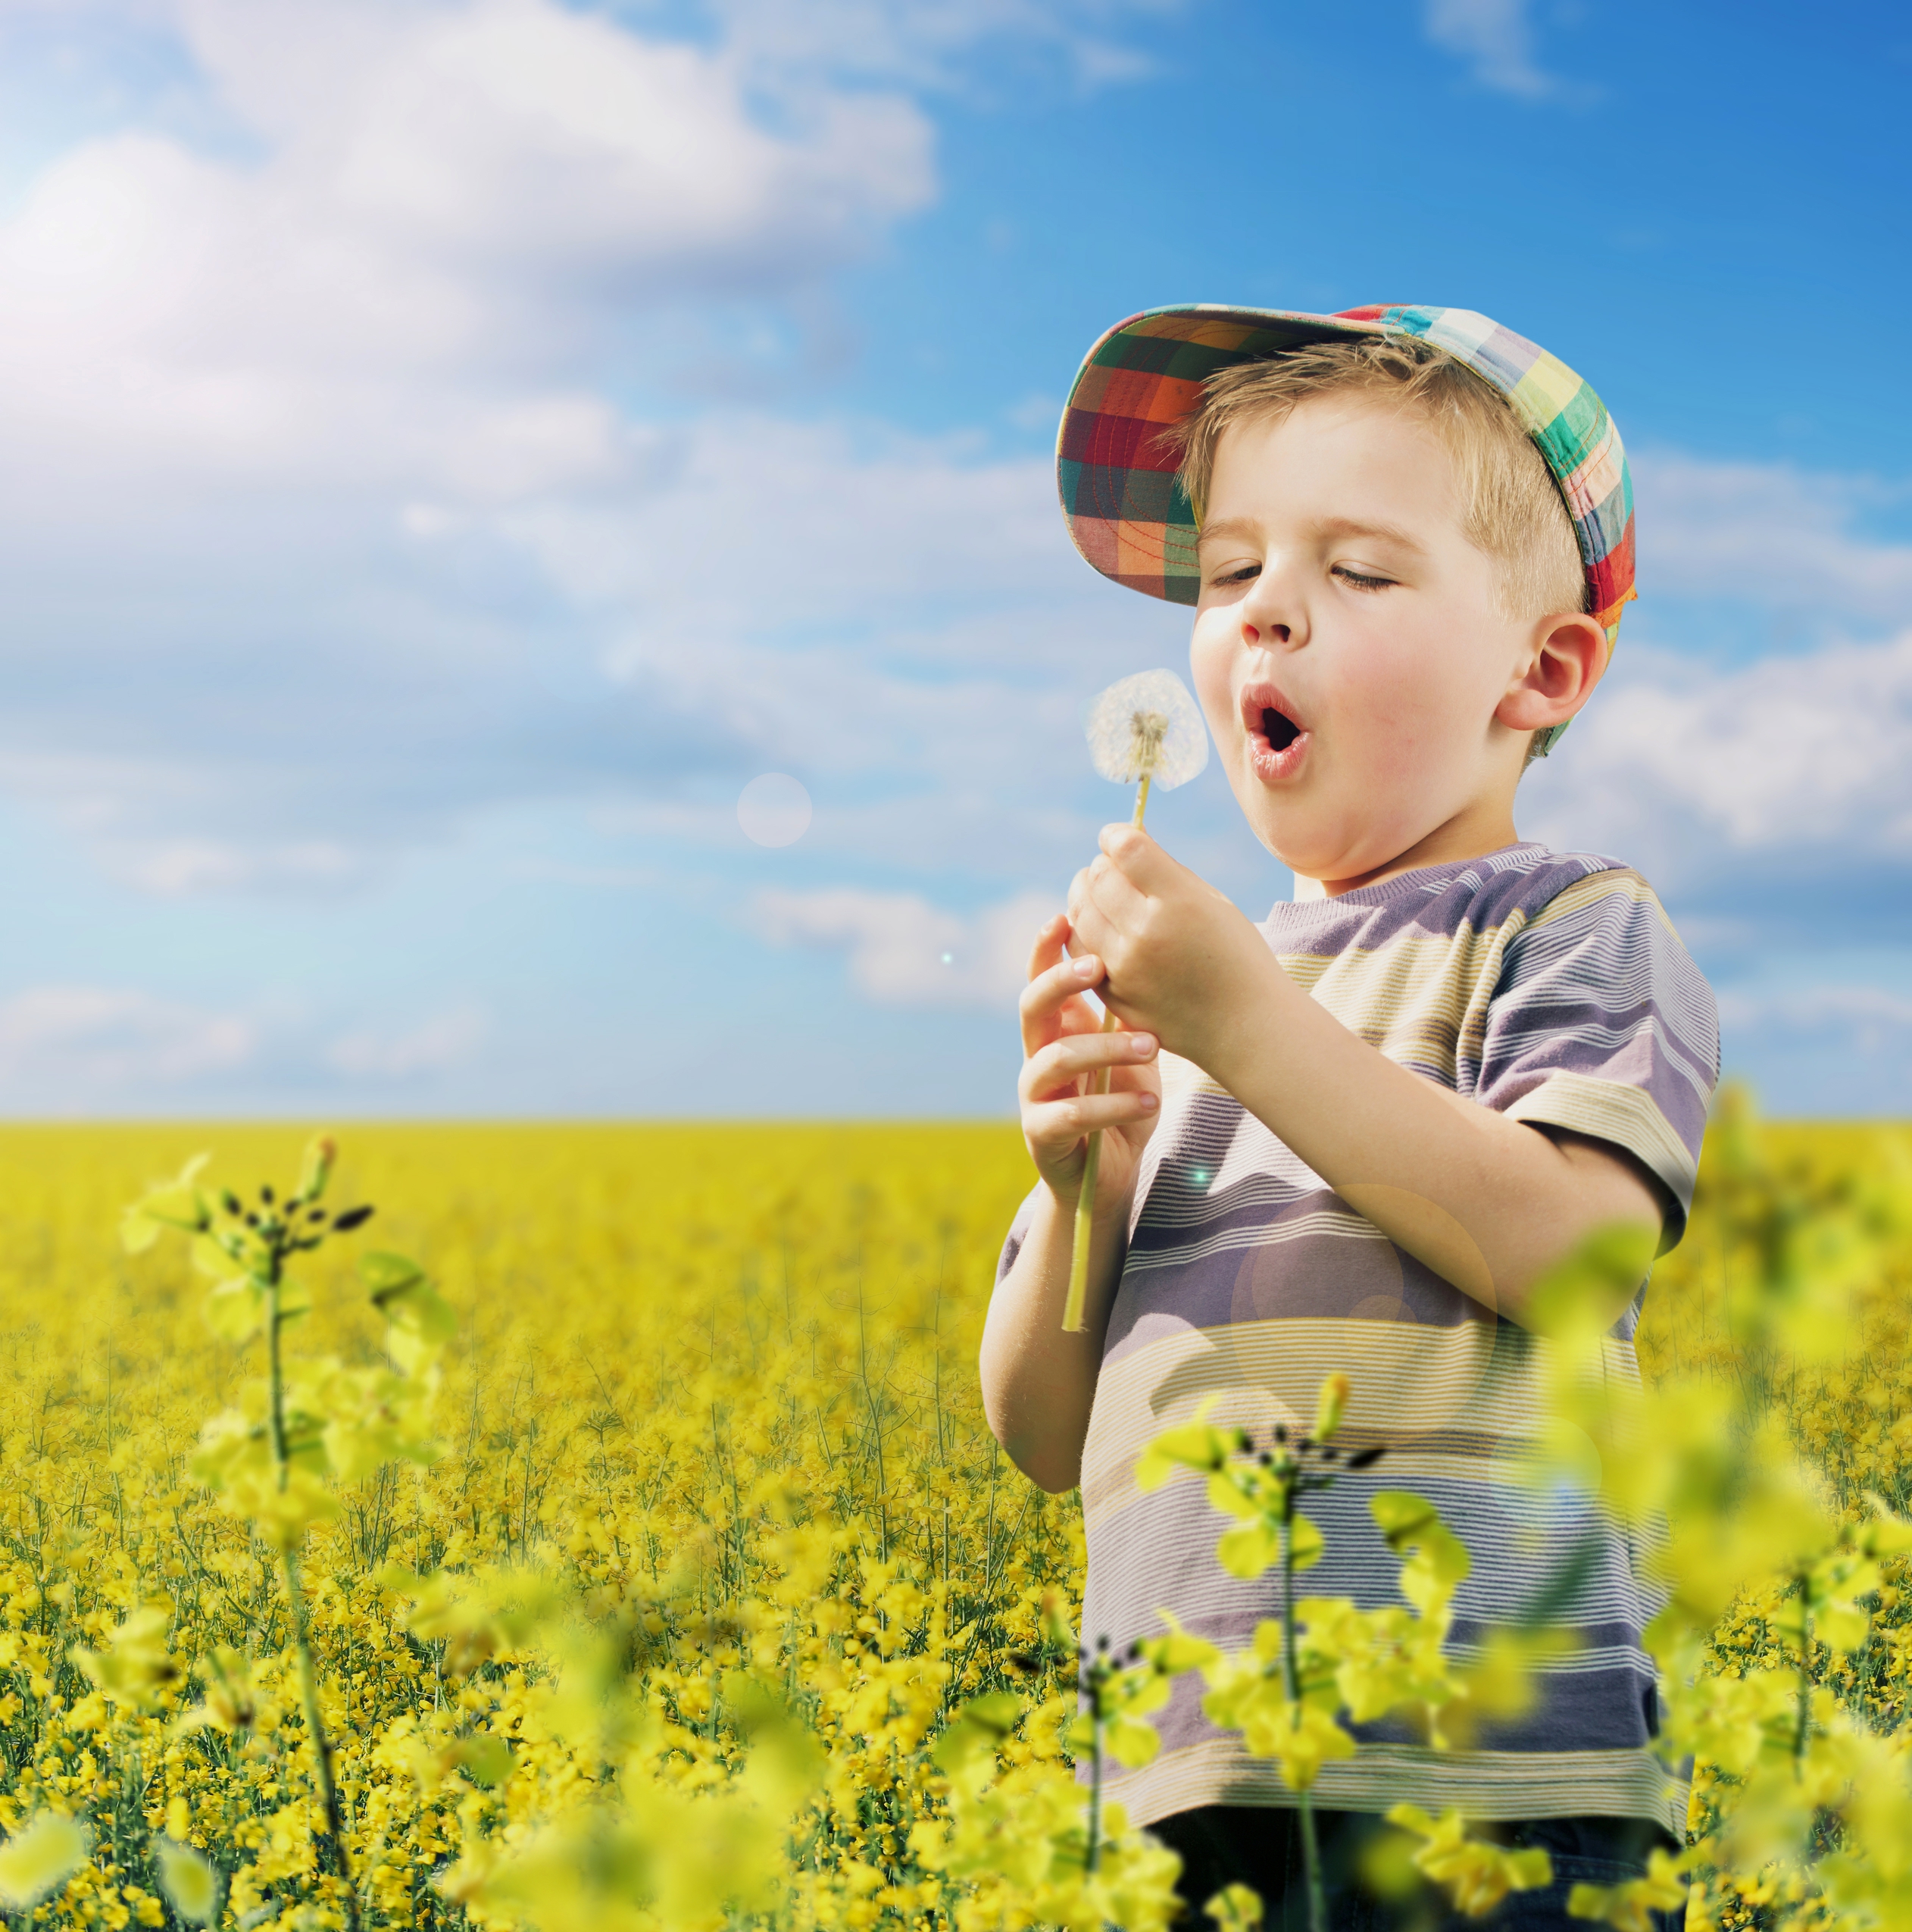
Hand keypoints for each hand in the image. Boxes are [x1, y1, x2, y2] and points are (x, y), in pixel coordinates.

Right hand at [1017, 912, 1160, 1215]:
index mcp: (1058, 1028)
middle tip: (1101, 967)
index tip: (1065, 916)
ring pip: (1056, 1059)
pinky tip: (1151, 1102)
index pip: (1039, 978)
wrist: (1112, 1171)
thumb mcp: (1132, 1051)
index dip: (1045, 948)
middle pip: (1031, 1006)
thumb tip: (1155, 956)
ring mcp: (1035, 1094)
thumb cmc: (1124, 1101)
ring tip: (1153, 1046)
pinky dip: (1114, 1106)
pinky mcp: (1042, 1134)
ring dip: (1106, 1047)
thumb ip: (1129, 1013)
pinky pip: (1072, 1114)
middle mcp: (1037, 1054)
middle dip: (1062, 980)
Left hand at [1065, 824, 1276, 1065]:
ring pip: (1079, 911)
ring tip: (1100, 891)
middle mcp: (1146, 933)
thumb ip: (1168, 871)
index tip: (1116, 836)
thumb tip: (1128, 837)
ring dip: (1085, 893)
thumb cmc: (1237, 957)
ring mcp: (1124, 967)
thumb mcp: (1214, 903)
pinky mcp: (1113, 993)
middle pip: (1098, 877)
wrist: (1246, 1027)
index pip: (1126, 849)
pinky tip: (1100, 923)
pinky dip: (1083, 928)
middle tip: (1112, 865)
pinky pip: (1080, 948)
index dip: (1115, 835)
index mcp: (1178, 903)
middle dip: (1102, 864)